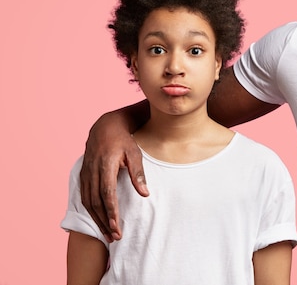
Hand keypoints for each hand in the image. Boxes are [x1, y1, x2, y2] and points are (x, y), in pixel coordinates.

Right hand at [80, 110, 148, 241]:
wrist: (105, 128)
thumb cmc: (123, 141)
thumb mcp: (135, 153)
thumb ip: (138, 174)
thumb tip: (145, 194)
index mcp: (106, 165)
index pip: (107, 193)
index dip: (111, 211)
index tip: (116, 226)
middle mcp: (92, 171)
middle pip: (96, 202)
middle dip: (104, 221)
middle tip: (114, 237)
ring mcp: (85, 173)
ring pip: (88, 202)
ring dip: (97, 219)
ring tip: (107, 234)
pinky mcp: (83, 175)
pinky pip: (84, 197)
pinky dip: (90, 211)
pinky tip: (98, 220)